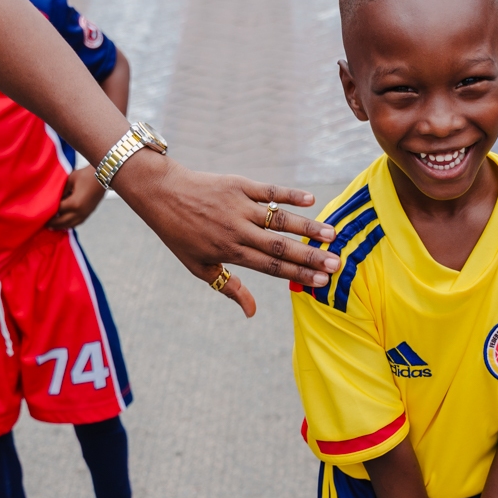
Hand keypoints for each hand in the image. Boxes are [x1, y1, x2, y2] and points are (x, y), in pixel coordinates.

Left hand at [46, 165, 105, 229]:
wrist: (104, 176)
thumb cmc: (86, 175)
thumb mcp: (69, 180)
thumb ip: (60, 191)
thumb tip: (53, 199)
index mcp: (74, 204)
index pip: (57, 211)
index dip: (48, 213)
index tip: (40, 213)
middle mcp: (80, 212)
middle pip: (63, 222)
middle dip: (53, 223)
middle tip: (43, 224)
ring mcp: (86, 214)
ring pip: (71, 224)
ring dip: (61, 226)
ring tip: (53, 227)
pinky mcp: (89, 213)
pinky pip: (78, 222)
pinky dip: (70, 224)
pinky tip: (65, 224)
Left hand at [113, 155, 340, 317]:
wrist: (161, 194)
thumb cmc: (180, 234)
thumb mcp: (199, 266)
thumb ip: (230, 287)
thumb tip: (252, 313)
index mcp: (229, 252)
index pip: (270, 267)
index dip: (298, 275)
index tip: (323, 282)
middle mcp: (236, 230)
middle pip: (280, 246)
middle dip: (310, 256)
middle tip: (337, 263)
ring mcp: (239, 206)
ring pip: (279, 219)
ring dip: (307, 227)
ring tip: (332, 234)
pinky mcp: (238, 185)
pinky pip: (268, 191)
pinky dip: (290, 195)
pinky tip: (310, 200)